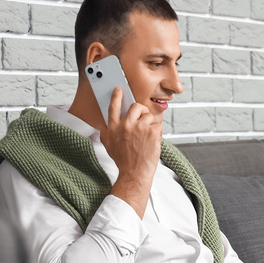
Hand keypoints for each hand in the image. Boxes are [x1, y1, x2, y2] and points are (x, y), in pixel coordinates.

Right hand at [100, 87, 161, 217]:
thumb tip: (105, 126)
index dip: (116, 96)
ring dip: (150, 124)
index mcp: (113, 128)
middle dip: (141, 111)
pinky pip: (158, 125)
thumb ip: (107, 133)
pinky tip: (152, 141)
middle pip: (135, 106)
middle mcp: (125, 125)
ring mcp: (139, 127)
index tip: (119, 89)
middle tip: (143, 119)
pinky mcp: (152, 132)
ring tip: (147, 138)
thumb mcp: (108, 146)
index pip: (113, 107)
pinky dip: (158, 132)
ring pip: (149, 116)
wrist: (134, 173)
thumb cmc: (123, 161)